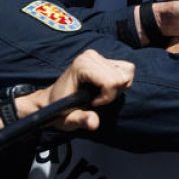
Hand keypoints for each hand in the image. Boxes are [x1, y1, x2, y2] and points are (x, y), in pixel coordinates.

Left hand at [8, 50, 134, 131]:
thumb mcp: (69, 120)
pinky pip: (126, 68)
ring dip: (117, 87)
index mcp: (81, 65)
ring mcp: (97, 55)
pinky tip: (104, 88)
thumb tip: (94, 123)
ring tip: (100, 93)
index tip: (92, 102)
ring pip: (127, 71)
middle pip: (122, 77)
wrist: (51, 100)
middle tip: (96, 99)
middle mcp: (90, 56)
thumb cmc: (59, 110)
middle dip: (113, 93)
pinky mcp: (103, 58)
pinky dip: (120, 81)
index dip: (106, 97)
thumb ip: (82, 120)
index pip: (112, 81)